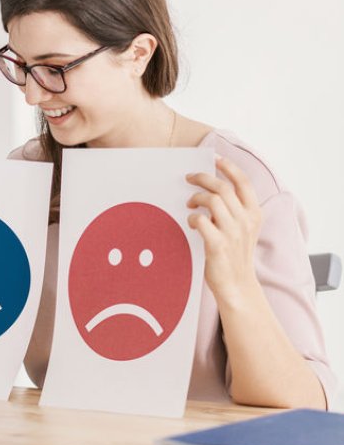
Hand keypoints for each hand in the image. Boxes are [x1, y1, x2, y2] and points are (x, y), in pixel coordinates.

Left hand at [186, 156, 261, 302]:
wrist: (237, 286)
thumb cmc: (235, 255)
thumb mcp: (243, 229)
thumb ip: (234, 210)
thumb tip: (212, 189)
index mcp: (254, 214)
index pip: (244, 182)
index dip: (229, 167)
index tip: (215, 158)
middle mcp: (246, 221)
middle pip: (223, 187)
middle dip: (203, 178)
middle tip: (190, 178)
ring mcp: (233, 233)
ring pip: (212, 200)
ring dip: (196, 198)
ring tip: (190, 204)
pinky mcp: (217, 245)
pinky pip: (200, 221)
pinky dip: (192, 218)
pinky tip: (191, 223)